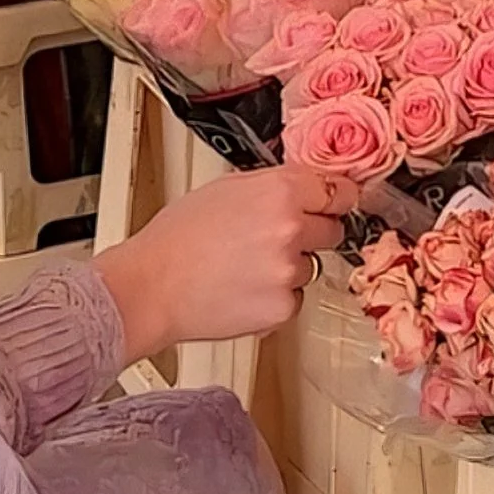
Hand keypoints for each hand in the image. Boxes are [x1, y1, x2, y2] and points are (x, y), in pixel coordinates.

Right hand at [93, 165, 352, 365]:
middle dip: (312, 232)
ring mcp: (290, 271)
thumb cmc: (177, 239)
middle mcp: (291, 229)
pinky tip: (243, 288)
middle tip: (274, 238)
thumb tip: (304, 187)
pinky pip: (295, 298)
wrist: (153, 287)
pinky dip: (275, 296)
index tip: (334, 203)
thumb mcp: (224, 188)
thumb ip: (272, 186)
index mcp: (280, 192)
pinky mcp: (283, 307)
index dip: (335, 198)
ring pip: (312, 266)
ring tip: (245, 266)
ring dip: (289, 266)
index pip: (340, 191)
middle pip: (334, 229)